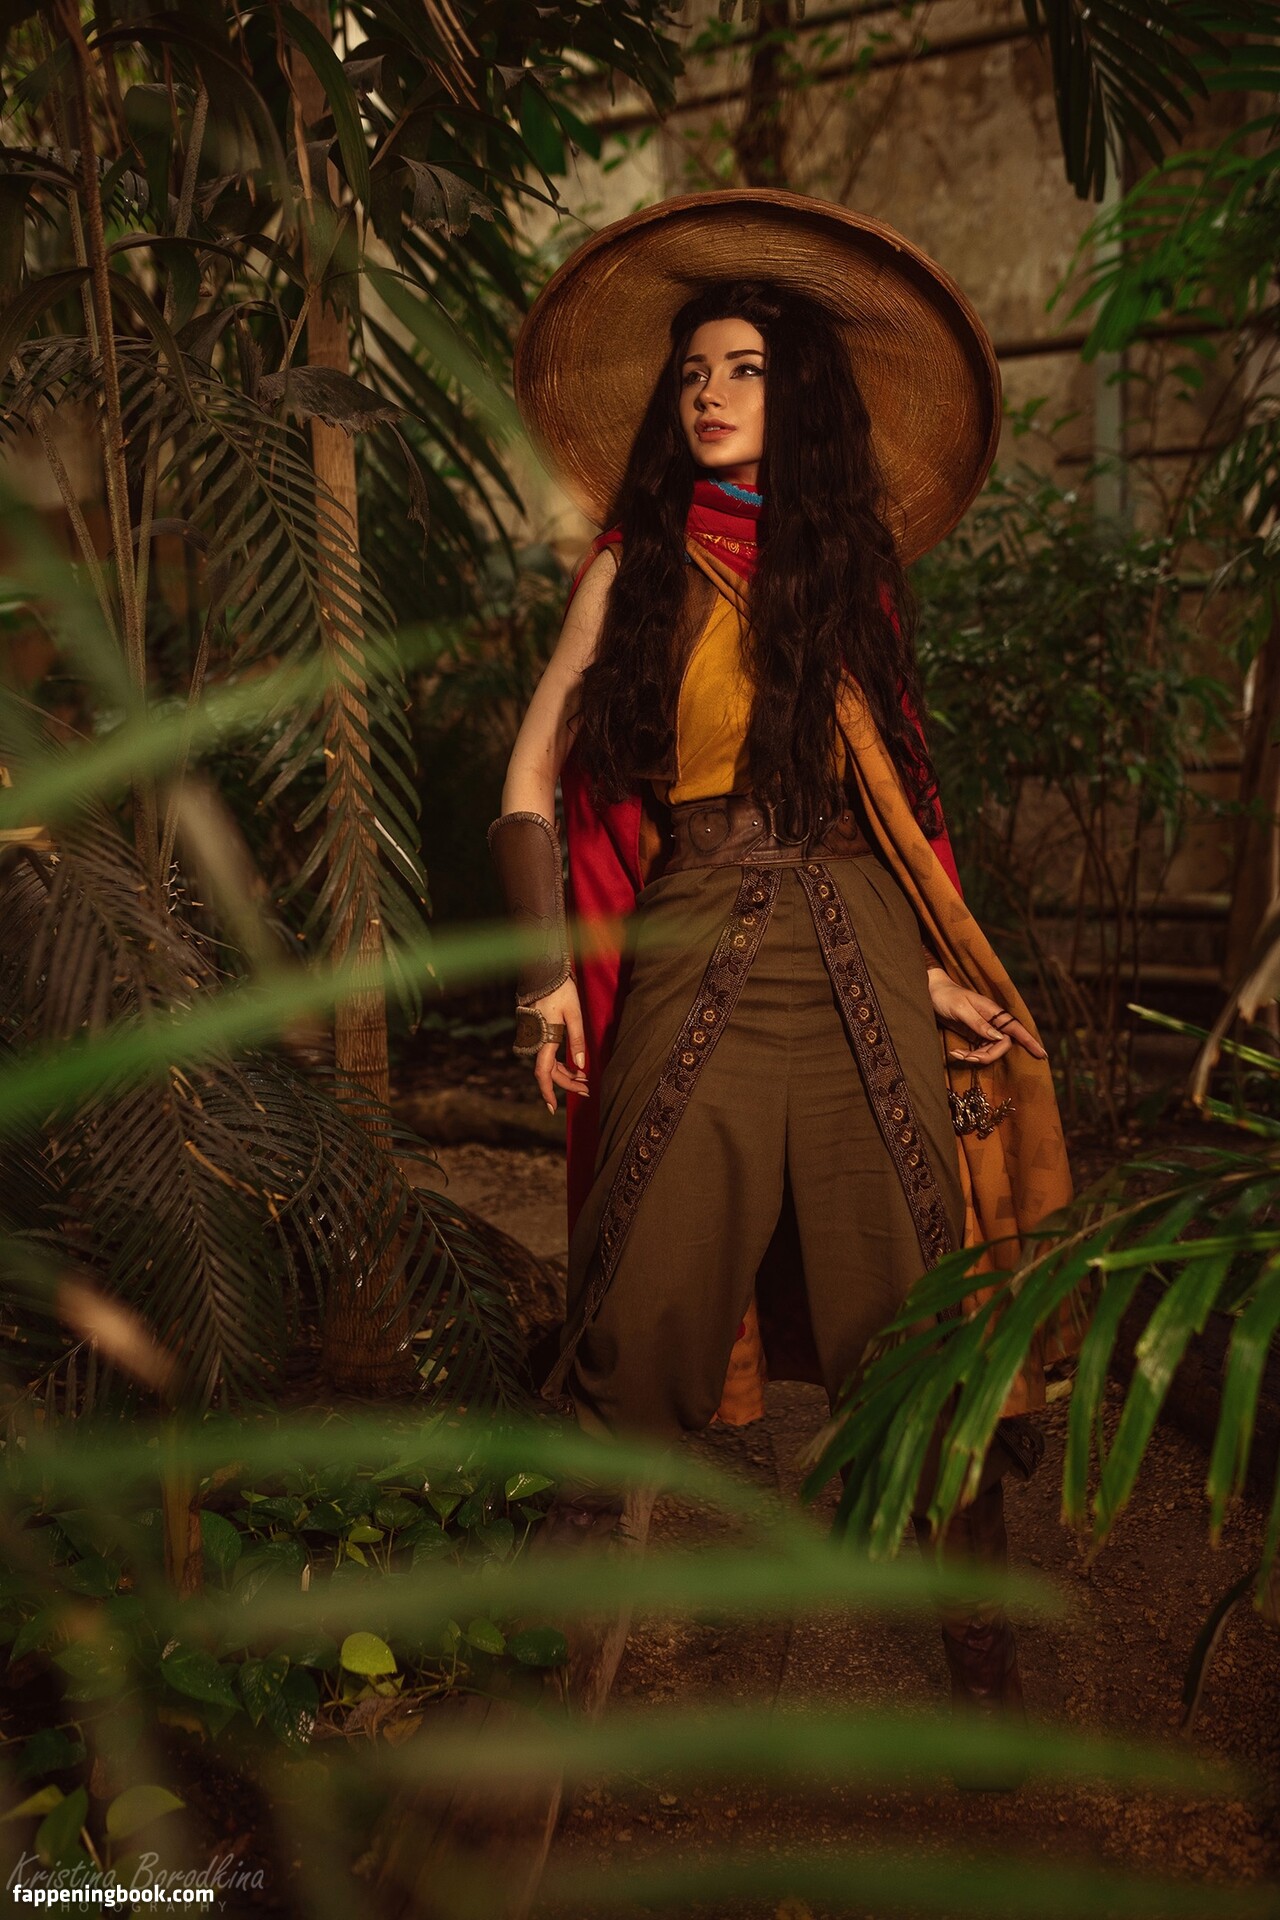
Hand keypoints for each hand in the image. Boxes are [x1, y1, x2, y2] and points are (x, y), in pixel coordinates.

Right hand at [528, 978, 588, 1113]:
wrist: (544, 972)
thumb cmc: (561, 990)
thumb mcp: (574, 1014)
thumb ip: (577, 1040)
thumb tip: (580, 1066)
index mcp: (544, 1038)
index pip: (544, 1073)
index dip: (548, 1092)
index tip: (554, 1109)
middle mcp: (536, 1041)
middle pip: (548, 1072)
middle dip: (567, 1084)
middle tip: (586, 1090)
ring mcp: (535, 1036)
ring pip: (548, 1064)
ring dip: (564, 1074)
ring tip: (583, 1078)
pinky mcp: (536, 1032)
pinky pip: (547, 1054)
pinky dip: (559, 1063)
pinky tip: (573, 1066)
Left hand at [925, 967, 1047, 1064]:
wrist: (931, 993)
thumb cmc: (946, 997)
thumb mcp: (961, 1010)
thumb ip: (979, 1024)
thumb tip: (999, 1038)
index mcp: (993, 1012)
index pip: (1016, 1028)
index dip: (1030, 1041)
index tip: (1042, 1054)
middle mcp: (992, 1021)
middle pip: (1003, 1045)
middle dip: (988, 1056)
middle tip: (968, 1057)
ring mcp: (983, 1029)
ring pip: (990, 1051)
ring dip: (976, 1057)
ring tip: (957, 1054)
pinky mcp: (974, 1036)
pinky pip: (979, 1051)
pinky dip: (969, 1055)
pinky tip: (955, 1053)